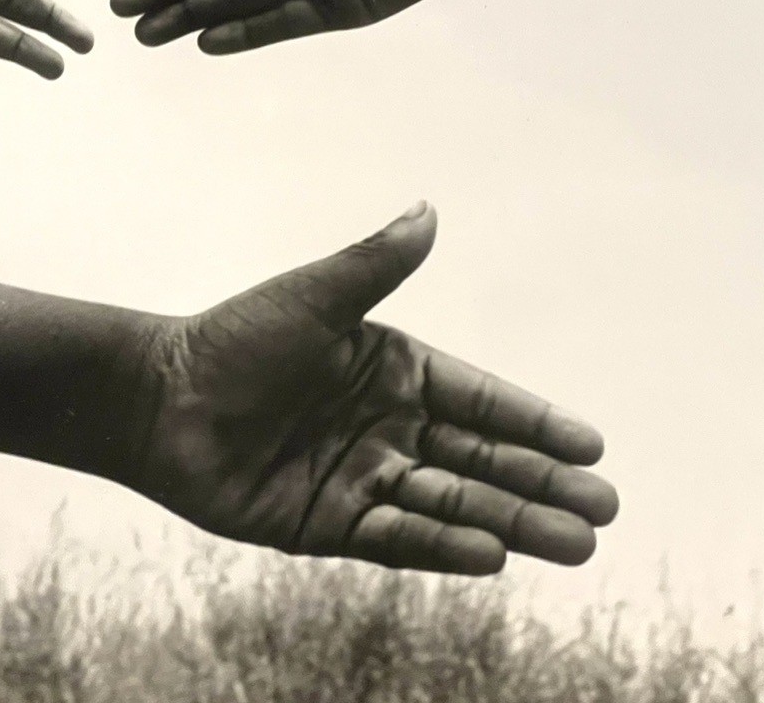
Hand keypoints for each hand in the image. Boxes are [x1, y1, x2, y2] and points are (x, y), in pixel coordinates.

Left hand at [126, 203, 616, 572]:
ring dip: (514, 521)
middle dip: (543, 482)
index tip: (592, 443)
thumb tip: (429, 208)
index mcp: (391, 368)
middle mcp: (387, 426)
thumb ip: (374, 263)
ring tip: (576, 542)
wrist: (158, 402)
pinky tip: (495, 555)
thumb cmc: (233, 340)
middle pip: (482, 459)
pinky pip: (399, 538)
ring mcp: (362, 478)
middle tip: (605, 507)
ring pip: (454, 503)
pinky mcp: (329, 525)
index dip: (535, 421)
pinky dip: (446, 546)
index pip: (480, 398)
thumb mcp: (312, 298)